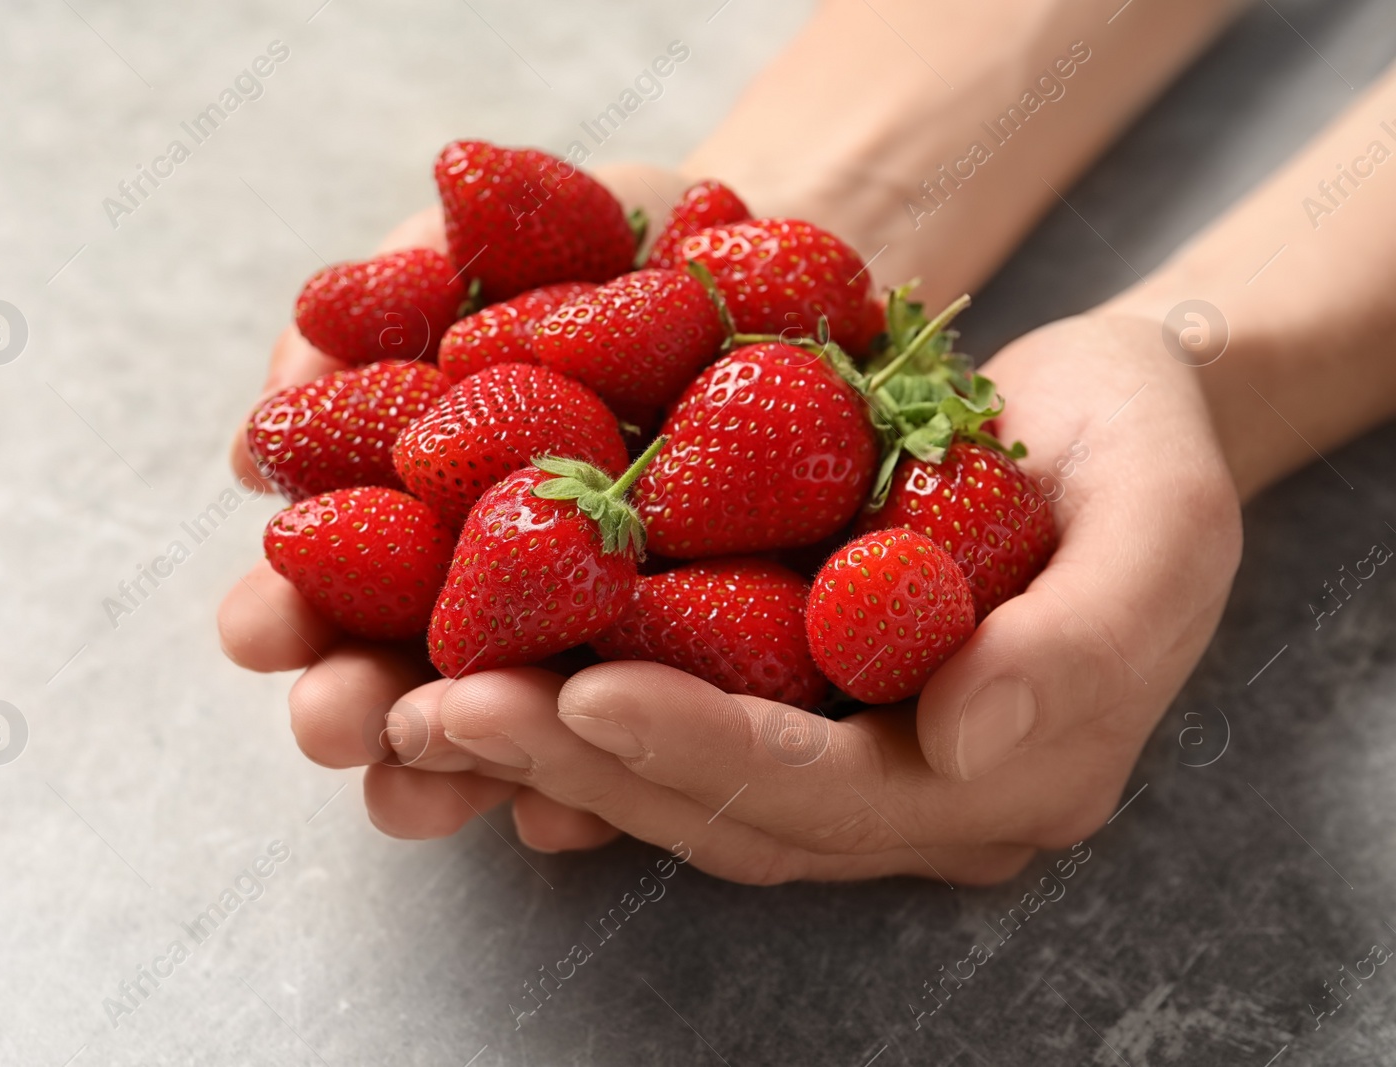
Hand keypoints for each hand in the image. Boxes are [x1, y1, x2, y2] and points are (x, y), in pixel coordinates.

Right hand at [216, 163, 694, 843]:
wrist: (799, 268)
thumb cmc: (632, 244)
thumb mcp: (508, 226)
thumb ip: (383, 307)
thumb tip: (251, 448)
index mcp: (438, 510)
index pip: (344, 582)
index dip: (293, 611)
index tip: (256, 632)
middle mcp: (511, 595)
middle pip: (415, 677)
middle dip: (360, 708)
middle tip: (329, 724)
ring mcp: (614, 648)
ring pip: (523, 735)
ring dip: (462, 768)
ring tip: (416, 793)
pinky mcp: (728, 685)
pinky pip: (664, 755)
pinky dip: (608, 790)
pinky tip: (563, 822)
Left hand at [371, 311, 1243, 882]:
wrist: (1098, 418)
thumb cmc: (1138, 452)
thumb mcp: (1163, 518)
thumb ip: (1085, 644)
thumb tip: (967, 737)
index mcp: (995, 778)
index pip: (825, 785)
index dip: (701, 746)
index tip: (582, 690)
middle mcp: (898, 794)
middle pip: (718, 803)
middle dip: (575, 760)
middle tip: (436, 711)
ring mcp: (833, 752)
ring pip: (668, 779)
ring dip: (539, 744)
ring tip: (414, 700)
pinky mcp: (778, 696)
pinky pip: (658, 714)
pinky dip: (562, 695)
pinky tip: (465, 659)